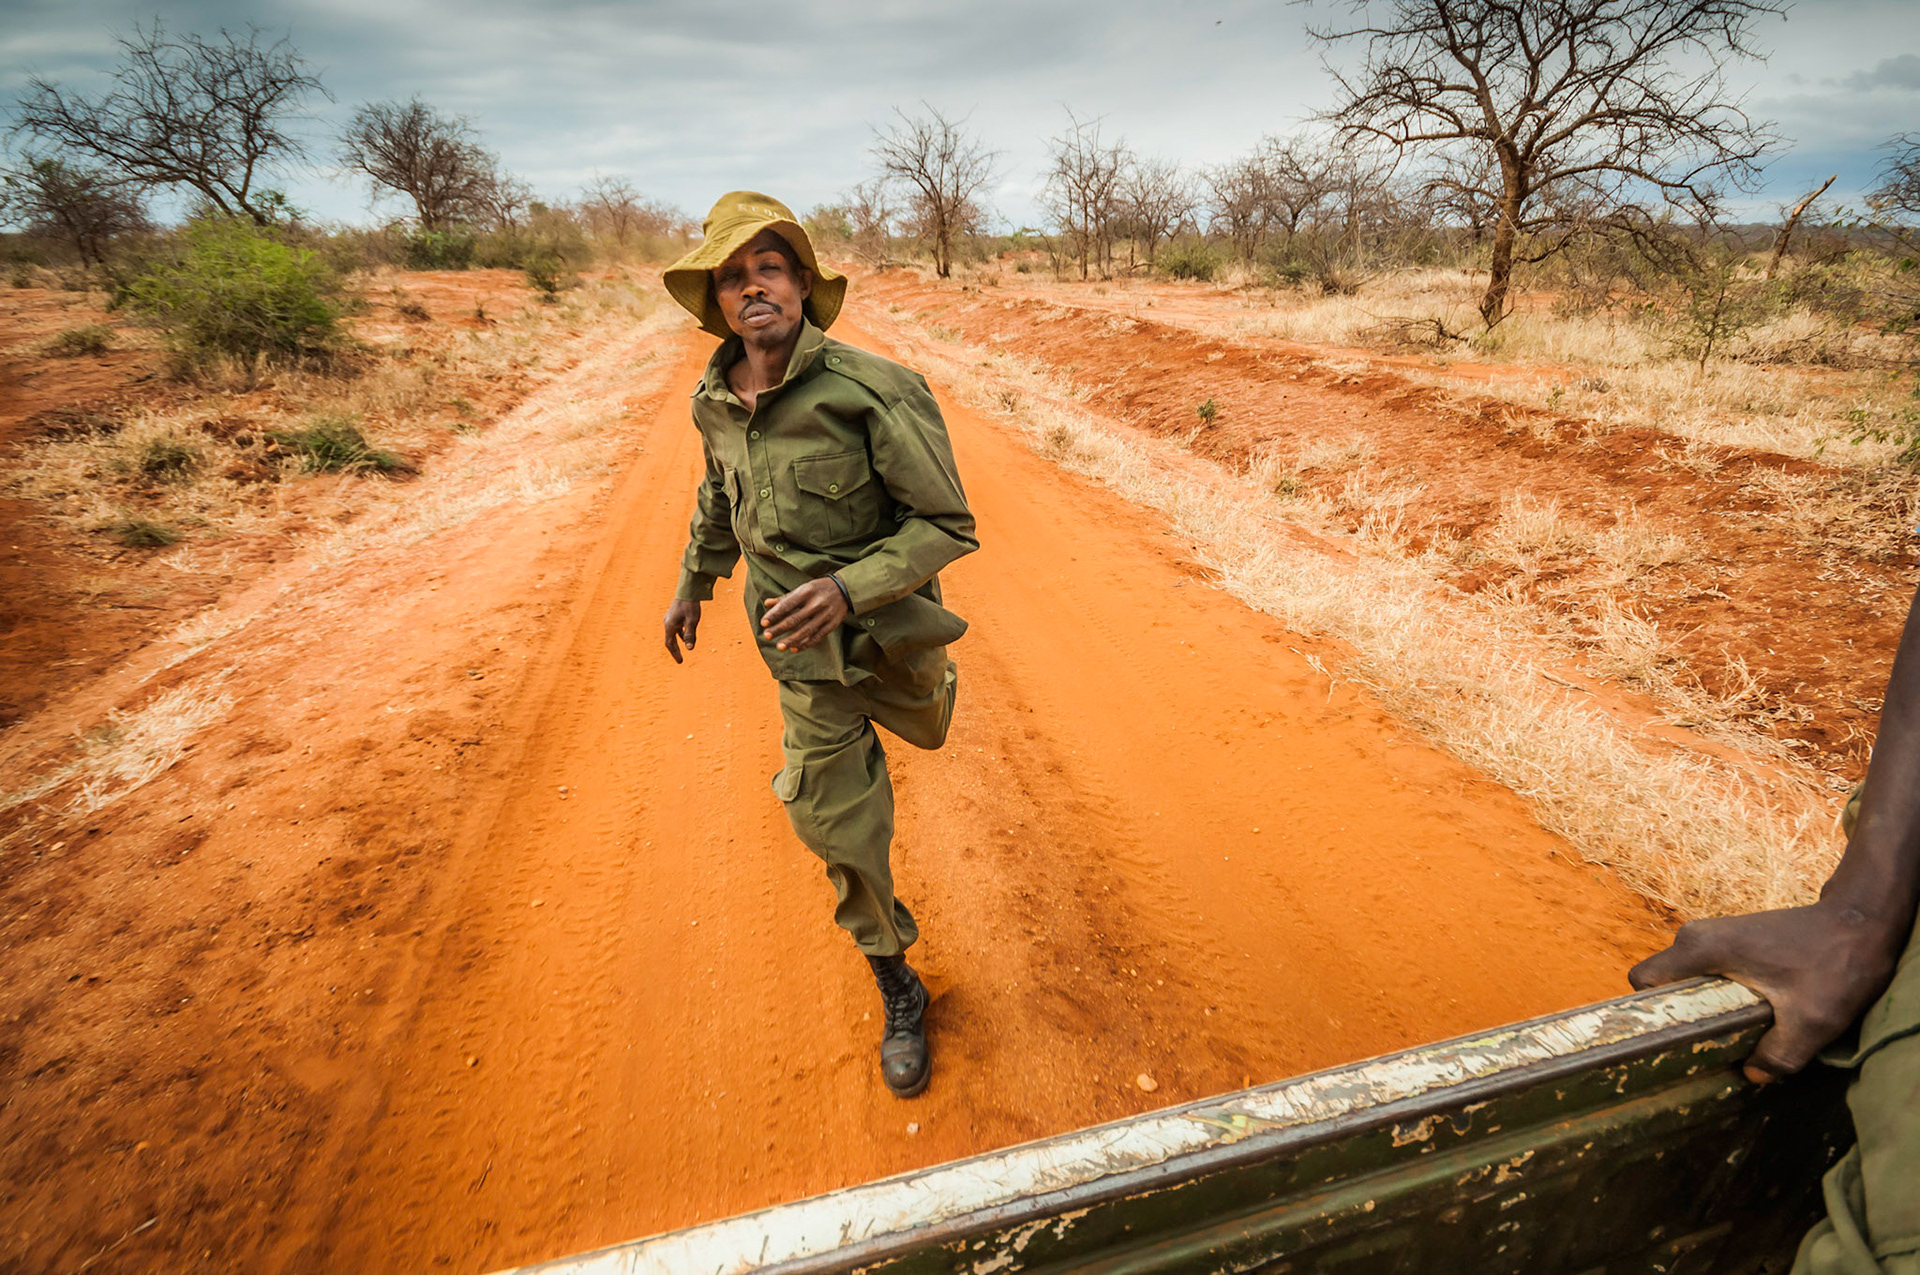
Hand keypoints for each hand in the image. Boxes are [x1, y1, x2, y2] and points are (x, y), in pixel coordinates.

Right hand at [663, 599, 700, 663]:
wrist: (688, 590)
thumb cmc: (690, 606)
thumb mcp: (692, 621)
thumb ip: (690, 635)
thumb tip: (690, 648)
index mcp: (670, 626)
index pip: (670, 644)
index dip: (675, 653)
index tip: (680, 662)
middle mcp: (668, 623)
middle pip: (670, 640)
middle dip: (675, 650)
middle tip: (680, 659)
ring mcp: (670, 618)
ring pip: (673, 634)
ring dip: (678, 642)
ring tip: (685, 647)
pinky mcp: (674, 615)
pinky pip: (676, 628)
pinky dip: (680, 634)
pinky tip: (686, 635)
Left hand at [760, 578, 849, 652]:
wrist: (844, 590)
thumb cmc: (818, 589)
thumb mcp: (803, 589)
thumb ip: (785, 598)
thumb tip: (767, 603)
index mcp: (807, 592)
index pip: (787, 605)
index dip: (774, 614)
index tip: (763, 623)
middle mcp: (816, 603)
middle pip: (795, 619)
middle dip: (779, 629)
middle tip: (767, 636)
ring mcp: (825, 615)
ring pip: (806, 630)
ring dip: (791, 640)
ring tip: (779, 646)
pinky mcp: (832, 625)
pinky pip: (817, 637)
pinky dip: (805, 644)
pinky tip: (794, 648)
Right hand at [1628, 899, 1905, 1082]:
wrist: (1860, 920)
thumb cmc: (1834, 962)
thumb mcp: (1812, 1020)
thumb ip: (1779, 1055)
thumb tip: (1752, 1076)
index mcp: (1701, 949)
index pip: (1645, 980)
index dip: (1652, 1012)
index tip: (1678, 1038)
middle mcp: (1697, 936)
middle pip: (1667, 984)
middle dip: (1685, 1015)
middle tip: (1716, 1042)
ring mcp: (1714, 934)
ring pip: (1689, 979)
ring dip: (1707, 1006)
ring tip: (1740, 1030)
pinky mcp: (1732, 939)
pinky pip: (1708, 972)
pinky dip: (1721, 995)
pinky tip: (1755, 1012)